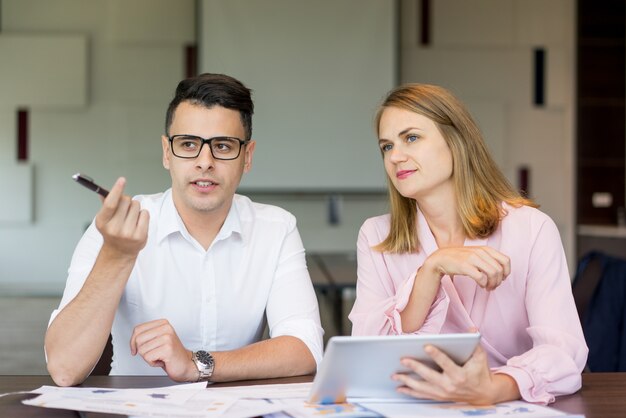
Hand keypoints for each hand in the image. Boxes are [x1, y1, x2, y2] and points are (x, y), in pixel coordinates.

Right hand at [95, 177, 148, 258]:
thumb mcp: (105, 219)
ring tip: (130, 218)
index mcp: (102, 221)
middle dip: (126, 201)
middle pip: (126, 201)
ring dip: (135, 208)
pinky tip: (137, 223)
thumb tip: (103, 191)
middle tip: (124, 210)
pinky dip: (142, 215)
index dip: (116, 190)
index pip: (110, 203)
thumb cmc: (113, 231)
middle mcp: (114, 228)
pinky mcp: (140, 236)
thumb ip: (105, 204)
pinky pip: (145, 214)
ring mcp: (128, 233)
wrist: (119, 251)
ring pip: (137, 206)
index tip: (122, 180)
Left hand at [130, 319, 197, 381]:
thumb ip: (146, 336)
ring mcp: (167, 337)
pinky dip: (152, 363)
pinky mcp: (167, 348)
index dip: (133, 341)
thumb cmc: (170, 354)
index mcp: (163, 323)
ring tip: (159, 356)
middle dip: (142, 350)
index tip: (135, 348)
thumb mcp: (157, 340)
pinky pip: (148, 357)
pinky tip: (162, 360)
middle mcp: (166, 328)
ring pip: (142, 350)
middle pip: (138, 339)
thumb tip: (132, 341)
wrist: (185, 364)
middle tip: (154, 353)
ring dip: (148, 358)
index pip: (138, 329)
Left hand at [392, 344, 518, 404]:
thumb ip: (474, 342)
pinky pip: (423, 395)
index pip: (446, 363)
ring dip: (407, 381)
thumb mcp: (480, 356)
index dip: (436, 355)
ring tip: (395, 375)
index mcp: (460, 375)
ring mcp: (443, 393)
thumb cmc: (480, 372)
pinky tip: (400, 388)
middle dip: (415, 367)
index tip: (426, 346)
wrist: (484, 394)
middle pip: (429, 376)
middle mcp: (450, 386)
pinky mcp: (440, 397)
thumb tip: (472, 328)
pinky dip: (410, 392)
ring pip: (422, 388)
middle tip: (403, 359)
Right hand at [425, 246, 509, 290]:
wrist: (441, 258)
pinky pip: (481, 277)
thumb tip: (502, 272)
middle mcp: (480, 252)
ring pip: (492, 273)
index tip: (502, 278)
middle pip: (499, 270)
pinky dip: (483, 284)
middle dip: (499, 281)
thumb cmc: (460, 258)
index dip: (507, 272)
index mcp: (485, 249)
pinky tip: (481, 285)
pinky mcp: (465, 266)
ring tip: (488, 287)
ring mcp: (472, 258)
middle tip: (493, 286)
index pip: (506, 260)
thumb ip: (489, 259)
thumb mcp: (477, 253)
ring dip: (492, 284)